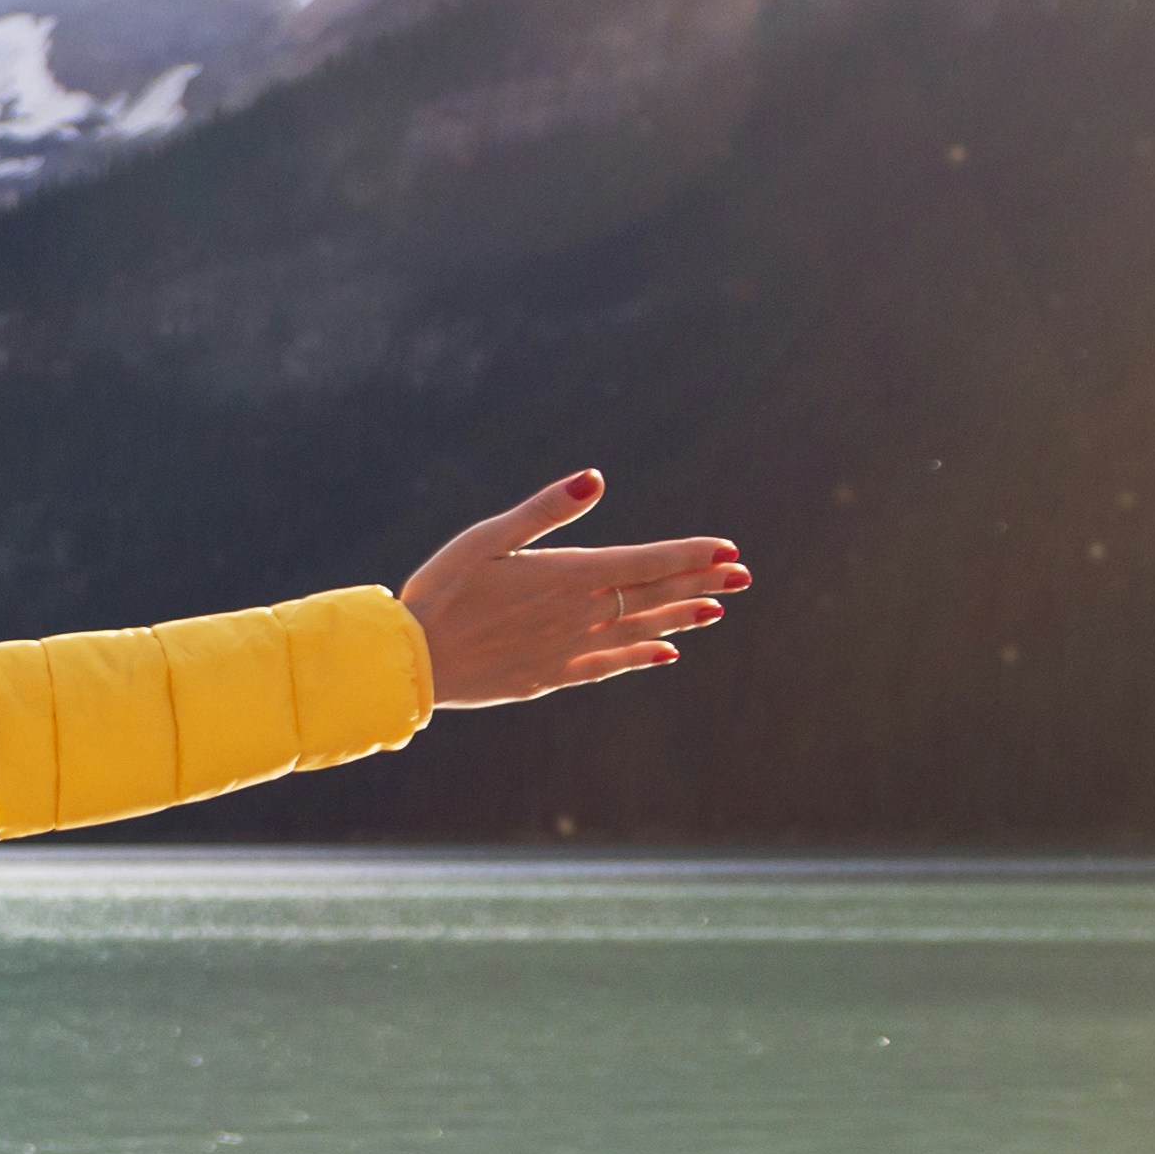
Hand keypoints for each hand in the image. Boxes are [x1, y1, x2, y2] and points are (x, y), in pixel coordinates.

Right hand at [397, 473, 746, 709]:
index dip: (690, 555)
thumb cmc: (440, 591)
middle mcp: (578, 614)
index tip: (729, 550)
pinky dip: (640, 657)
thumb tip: (596, 478)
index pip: (645, 562)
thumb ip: (543, 511)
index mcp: (566, 575)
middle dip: (701, 583)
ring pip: (638, 629)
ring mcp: (568, 648)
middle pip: (652, 595)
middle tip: (743, 575)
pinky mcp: (552, 675)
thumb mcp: (485, 539)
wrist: (411, 662)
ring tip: (717, 609)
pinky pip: (609, 665)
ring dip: (681, 618)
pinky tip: (667, 654)